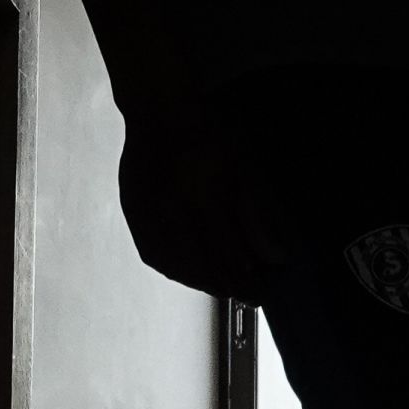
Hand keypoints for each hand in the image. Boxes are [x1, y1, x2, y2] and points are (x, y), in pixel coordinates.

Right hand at [117, 104, 279, 298]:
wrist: (160, 111)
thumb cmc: (211, 134)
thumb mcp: (246, 168)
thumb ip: (258, 216)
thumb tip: (275, 258)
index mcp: (205, 197)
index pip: (229, 254)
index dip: (246, 279)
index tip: (262, 294)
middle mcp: (172, 211)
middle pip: (201, 266)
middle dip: (227, 287)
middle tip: (246, 297)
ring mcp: (147, 214)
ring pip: (174, 265)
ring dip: (200, 282)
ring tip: (221, 288)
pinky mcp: (133, 214)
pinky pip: (152, 253)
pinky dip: (173, 270)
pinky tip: (189, 273)